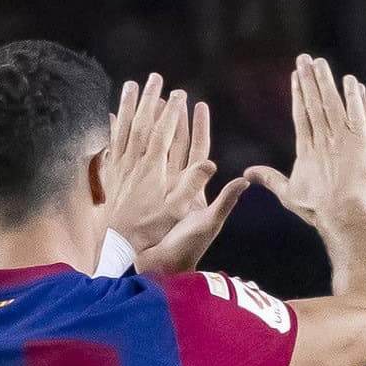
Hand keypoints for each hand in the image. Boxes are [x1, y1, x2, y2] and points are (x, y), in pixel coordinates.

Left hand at [100, 73, 186, 251]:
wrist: (119, 244)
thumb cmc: (152, 229)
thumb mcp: (178, 210)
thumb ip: (193, 185)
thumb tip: (212, 164)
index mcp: (153, 169)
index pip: (163, 132)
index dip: (172, 112)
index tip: (179, 93)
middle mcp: (134, 162)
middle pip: (141, 122)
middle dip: (150, 99)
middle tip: (155, 77)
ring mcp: (120, 166)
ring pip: (123, 128)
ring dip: (128, 105)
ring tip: (131, 85)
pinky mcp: (111, 174)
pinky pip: (110, 143)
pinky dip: (111, 127)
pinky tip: (109, 115)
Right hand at [134, 101, 249, 274]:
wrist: (160, 269)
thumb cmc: (186, 249)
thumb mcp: (208, 223)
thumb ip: (224, 201)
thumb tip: (245, 180)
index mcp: (194, 188)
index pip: (197, 150)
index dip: (199, 127)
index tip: (199, 103)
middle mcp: (177, 187)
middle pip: (175, 146)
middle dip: (174, 121)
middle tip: (171, 96)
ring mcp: (158, 192)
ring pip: (155, 154)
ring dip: (153, 131)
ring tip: (149, 108)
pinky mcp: (141, 199)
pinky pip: (134, 168)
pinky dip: (128, 151)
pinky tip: (120, 136)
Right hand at [244, 55, 365, 227]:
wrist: (342, 215)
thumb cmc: (317, 209)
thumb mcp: (288, 194)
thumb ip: (269, 179)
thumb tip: (247, 173)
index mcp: (305, 149)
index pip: (301, 115)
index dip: (298, 94)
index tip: (296, 76)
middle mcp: (322, 140)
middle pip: (314, 103)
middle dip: (309, 79)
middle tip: (305, 58)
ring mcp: (341, 140)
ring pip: (332, 104)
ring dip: (326, 81)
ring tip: (321, 62)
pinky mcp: (361, 143)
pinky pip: (357, 115)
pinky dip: (353, 98)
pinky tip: (351, 82)